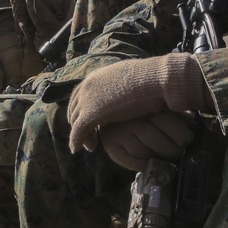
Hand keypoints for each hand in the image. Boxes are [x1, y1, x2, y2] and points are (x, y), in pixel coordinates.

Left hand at [67, 54, 208, 152]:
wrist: (153, 80)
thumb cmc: (149, 79)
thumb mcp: (129, 78)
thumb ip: (120, 84)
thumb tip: (127, 87)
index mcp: (95, 77)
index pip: (79, 95)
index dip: (81, 109)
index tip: (87, 119)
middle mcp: (87, 87)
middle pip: (74, 109)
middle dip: (78, 123)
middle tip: (88, 136)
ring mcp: (87, 100)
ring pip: (75, 121)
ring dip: (79, 135)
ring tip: (90, 146)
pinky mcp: (90, 115)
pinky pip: (78, 132)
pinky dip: (76, 141)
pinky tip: (78, 150)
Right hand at [98, 112, 195, 170]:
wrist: (107, 106)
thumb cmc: (141, 107)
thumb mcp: (159, 105)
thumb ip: (176, 113)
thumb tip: (194, 123)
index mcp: (147, 107)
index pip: (169, 125)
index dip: (182, 136)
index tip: (186, 141)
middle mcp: (132, 121)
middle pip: (158, 143)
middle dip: (172, 151)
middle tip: (177, 153)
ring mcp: (120, 134)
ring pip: (144, 154)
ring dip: (157, 160)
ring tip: (164, 158)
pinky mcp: (111, 146)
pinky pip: (130, 162)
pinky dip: (142, 166)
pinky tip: (148, 163)